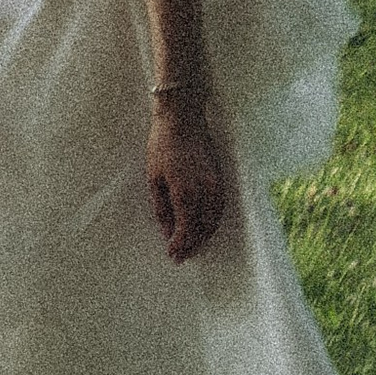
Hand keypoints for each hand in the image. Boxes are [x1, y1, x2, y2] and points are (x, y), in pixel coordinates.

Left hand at [147, 112, 226, 264]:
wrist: (183, 119)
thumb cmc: (162, 146)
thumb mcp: (154, 179)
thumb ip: (162, 208)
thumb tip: (167, 231)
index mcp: (185, 193)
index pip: (186, 230)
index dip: (179, 245)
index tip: (172, 255)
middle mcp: (205, 192)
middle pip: (203, 229)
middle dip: (192, 245)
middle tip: (181, 255)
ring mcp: (216, 185)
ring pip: (214, 221)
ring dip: (204, 235)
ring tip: (191, 244)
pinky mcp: (221, 178)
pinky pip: (220, 208)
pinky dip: (212, 221)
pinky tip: (203, 225)